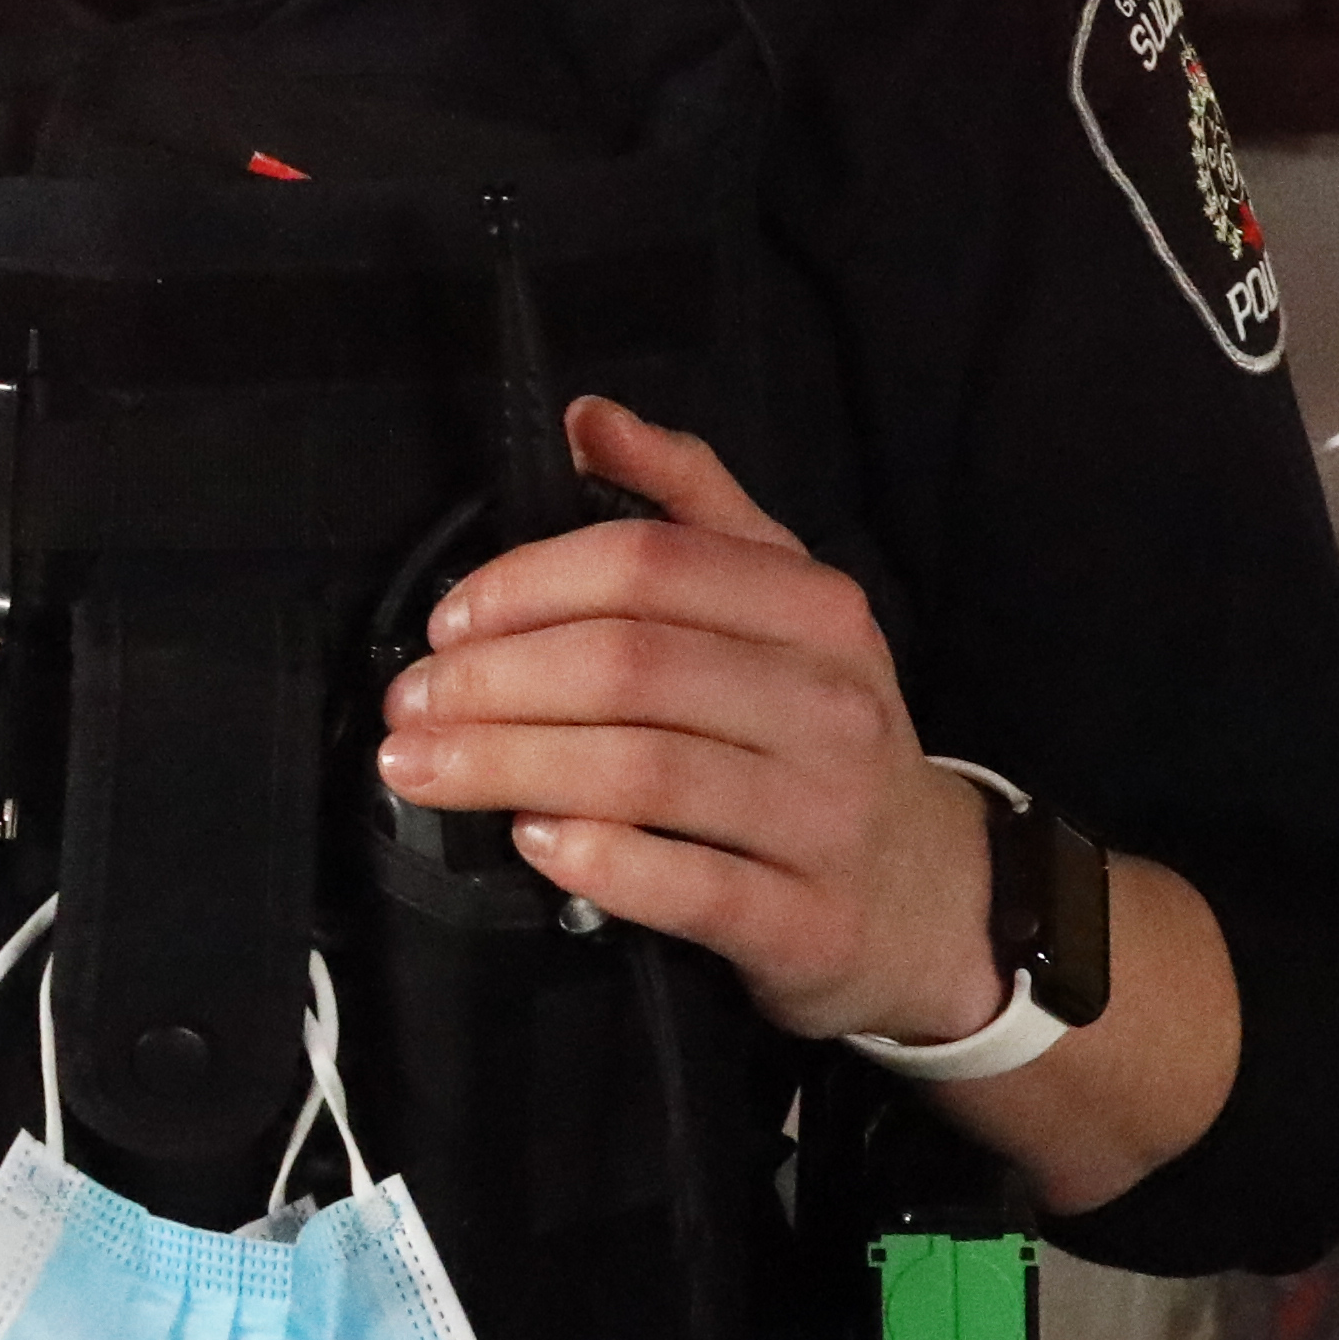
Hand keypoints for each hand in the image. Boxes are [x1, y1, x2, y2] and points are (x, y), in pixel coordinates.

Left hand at [371, 395, 1001, 1048]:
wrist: (928, 894)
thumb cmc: (817, 732)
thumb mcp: (781, 602)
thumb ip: (687, 501)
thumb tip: (586, 417)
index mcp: (814, 609)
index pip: (649, 565)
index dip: (527, 585)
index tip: (448, 624)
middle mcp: (829, 703)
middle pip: (632, 667)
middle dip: (495, 682)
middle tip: (409, 705)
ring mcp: (824, 816)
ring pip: (645, 773)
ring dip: (511, 765)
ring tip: (425, 768)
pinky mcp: (808, 922)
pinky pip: (689, 887)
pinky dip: (598, 860)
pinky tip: (532, 842)